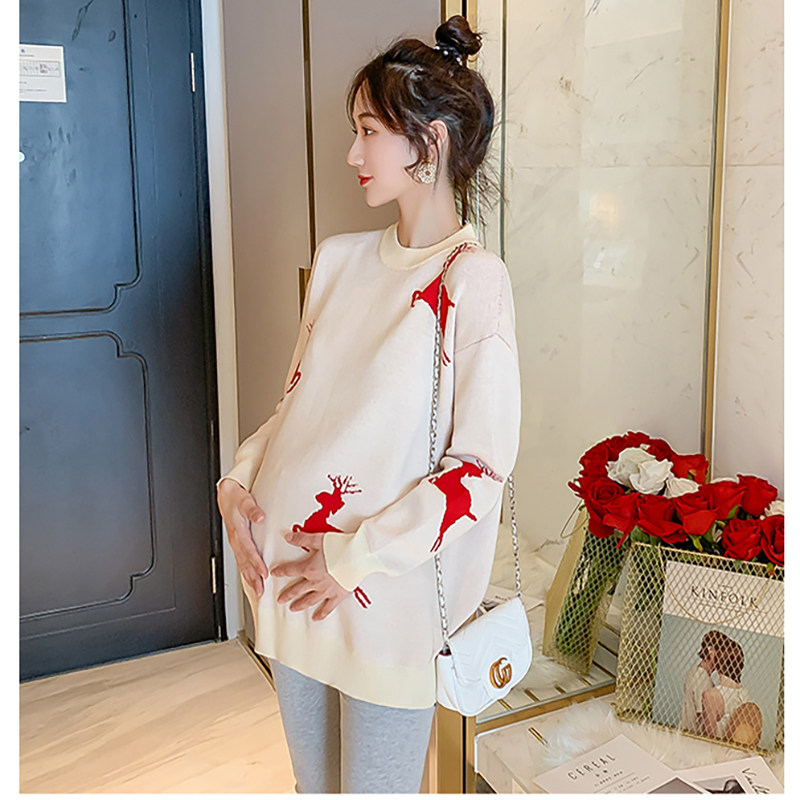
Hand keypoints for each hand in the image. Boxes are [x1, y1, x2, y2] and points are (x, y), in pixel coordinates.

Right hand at [217, 478, 269, 597]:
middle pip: (245, 563)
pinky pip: (241, 561)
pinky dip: (246, 572)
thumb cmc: (236, 498)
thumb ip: (253, 510)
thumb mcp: (245, 501)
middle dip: (253, 578)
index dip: (256, 563)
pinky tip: (250, 579)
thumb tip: (260, 517)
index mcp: (238, 531)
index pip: (249, 551)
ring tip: (257, 590)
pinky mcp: (236, 543)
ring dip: (249, 578)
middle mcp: (236, 540)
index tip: (264, 573)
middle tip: (261, 590)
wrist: (225, 495)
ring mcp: (235, 543)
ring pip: (242, 564)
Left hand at [270, 530, 349, 620]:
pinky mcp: (338, 595)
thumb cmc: (341, 546)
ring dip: (299, 604)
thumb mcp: (319, 539)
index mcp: (309, 568)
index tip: (274, 573)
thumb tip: (288, 537)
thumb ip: (302, 539)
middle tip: (279, 599)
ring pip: (309, 600)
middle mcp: (315, 581)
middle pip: (297, 589)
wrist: (359, 555)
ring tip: (292, 608)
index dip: (281, 571)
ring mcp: (326, 590)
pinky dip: (321, 613)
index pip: (291, 570)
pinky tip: (316, 618)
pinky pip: (327, 608)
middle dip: (287, 594)